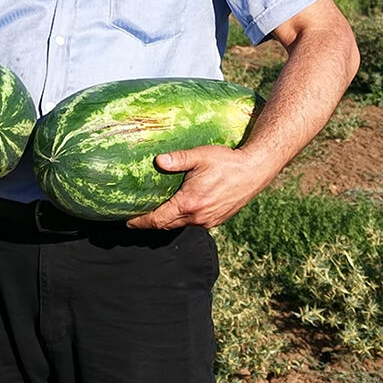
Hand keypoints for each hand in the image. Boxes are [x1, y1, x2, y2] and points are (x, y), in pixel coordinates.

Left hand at [125, 144, 276, 230]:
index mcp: (189, 203)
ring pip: (180, 224)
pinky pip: (194, 223)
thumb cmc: (226, 161)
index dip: (141, 222)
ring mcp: (208, 221)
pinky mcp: (217, 220)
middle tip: (135, 218)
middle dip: (150, 223)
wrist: (254, 171)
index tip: (128, 221)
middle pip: (166, 226)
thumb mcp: (200, 156)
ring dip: (167, 221)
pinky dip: (182, 218)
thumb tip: (158, 161)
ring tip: (154, 212)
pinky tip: (179, 208)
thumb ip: (178, 159)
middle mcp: (198, 217)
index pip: (158, 219)